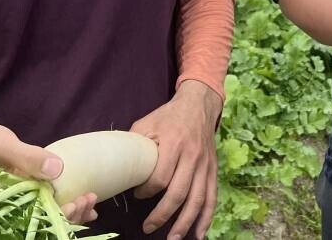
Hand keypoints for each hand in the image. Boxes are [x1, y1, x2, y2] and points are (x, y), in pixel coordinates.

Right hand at [0, 121, 97, 223]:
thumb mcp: (1, 143)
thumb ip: (26, 156)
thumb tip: (57, 169)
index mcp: (0, 202)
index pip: (31, 218)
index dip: (55, 216)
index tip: (75, 204)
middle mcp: (8, 208)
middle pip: (41, 220)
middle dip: (68, 214)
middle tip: (88, 199)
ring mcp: (15, 202)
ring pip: (45, 215)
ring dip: (69, 210)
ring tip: (91, 199)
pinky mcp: (22, 194)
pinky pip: (44, 204)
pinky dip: (64, 204)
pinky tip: (84, 205)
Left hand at [130, 80, 222, 239]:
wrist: (198, 105)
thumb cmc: (168, 116)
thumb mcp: (147, 123)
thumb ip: (135, 144)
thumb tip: (118, 167)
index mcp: (173, 143)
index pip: (161, 177)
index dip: (147, 191)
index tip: (137, 194)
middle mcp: (192, 156)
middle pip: (179, 193)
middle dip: (163, 215)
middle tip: (148, 228)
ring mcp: (205, 165)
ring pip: (197, 199)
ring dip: (185, 223)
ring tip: (173, 239)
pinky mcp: (213, 170)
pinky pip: (212, 197)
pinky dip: (207, 217)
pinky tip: (199, 234)